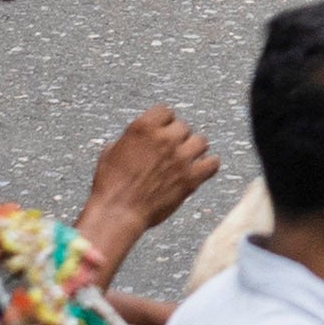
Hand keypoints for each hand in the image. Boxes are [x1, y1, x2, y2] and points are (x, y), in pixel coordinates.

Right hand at [74, 109, 218, 272]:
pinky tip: (201, 169)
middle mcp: (165, 139)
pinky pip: (213, 163)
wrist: (118, 212)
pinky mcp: (191, 177)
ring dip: (193, 149)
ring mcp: (180, 157)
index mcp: (143, 128)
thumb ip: (130, 139)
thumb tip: (138, 138)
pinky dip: (208, 165)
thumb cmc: (110, 186)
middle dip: (176, 138)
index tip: (162, 131)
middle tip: (170, 152)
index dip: (163, 122)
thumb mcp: (110, 153)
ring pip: (201, 142)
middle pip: (184, 127)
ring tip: (185, 160)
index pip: (165, 111)